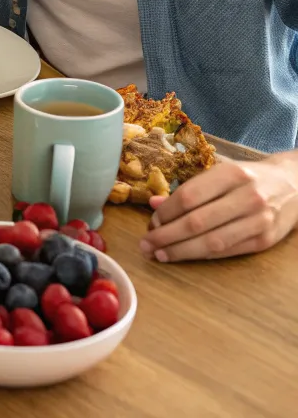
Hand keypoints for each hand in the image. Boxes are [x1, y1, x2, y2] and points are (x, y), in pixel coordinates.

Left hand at [139, 156, 297, 261]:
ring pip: (212, 242)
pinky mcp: (264, 241)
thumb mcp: (219, 173)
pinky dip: (202, 255)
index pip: (189, 196)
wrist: (293, 185)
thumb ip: (188, 188)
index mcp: (231, 174)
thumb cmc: (246, 178)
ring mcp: (258, 221)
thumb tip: (155, 204)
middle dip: (167, 236)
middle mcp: (247, 197)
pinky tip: (184, 255)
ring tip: (159, 254)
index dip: (167, 212)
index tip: (151, 221)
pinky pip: (227, 251)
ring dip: (181, 251)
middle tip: (145, 244)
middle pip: (197, 222)